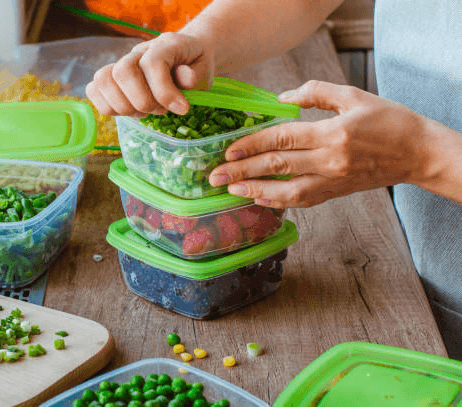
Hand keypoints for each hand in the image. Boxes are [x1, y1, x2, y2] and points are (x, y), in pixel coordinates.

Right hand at [86, 32, 214, 116]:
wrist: (186, 57)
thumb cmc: (194, 67)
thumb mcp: (203, 71)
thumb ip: (195, 76)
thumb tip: (186, 80)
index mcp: (164, 45)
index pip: (152, 64)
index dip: (164, 92)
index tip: (182, 109)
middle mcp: (138, 52)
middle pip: (122, 72)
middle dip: (142, 101)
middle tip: (160, 110)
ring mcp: (121, 64)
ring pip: (103, 81)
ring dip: (124, 106)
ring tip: (144, 112)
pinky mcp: (110, 79)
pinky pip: (94, 90)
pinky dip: (108, 107)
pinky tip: (130, 111)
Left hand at [208, 80, 431, 207]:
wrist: (418, 152)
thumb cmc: (388, 120)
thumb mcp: (353, 96)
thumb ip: (315, 93)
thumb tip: (280, 99)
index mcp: (333, 134)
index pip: (283, 139)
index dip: (252, 145)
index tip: (228, 151)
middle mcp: (330, 161)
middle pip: (278, 166)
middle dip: (243, 171)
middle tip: (215, 176)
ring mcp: (332, 181)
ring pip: (287, 191)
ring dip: (255, 191)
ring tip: (230, 191)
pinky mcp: (335, 193)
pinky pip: (301, 201)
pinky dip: (277, 201)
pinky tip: (258, 199)